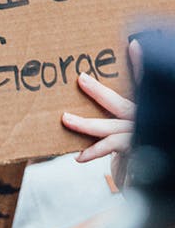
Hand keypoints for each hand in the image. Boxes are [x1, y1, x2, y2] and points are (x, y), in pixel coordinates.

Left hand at [61, 50, 137, 186]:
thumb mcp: (131, 133)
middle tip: (81, 78)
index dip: (140, 65)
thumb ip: (118, 124)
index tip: (133, 45)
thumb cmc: (142, 153)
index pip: (144, 84)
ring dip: (85, 124)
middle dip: (98, 91)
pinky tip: (79, 156)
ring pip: (109, 128)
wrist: (162, 182)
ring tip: (65, 119)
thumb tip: (110, 96)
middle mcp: (144, 119)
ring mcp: (139, 135)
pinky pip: (109, 150)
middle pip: (119, 104)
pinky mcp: (133, 153)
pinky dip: (92, 152)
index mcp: (145, 109)